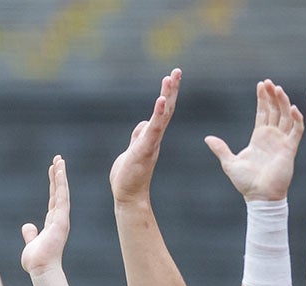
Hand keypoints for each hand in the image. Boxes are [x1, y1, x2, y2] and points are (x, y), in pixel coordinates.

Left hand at [20, 156, 71, 274]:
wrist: (41, 270)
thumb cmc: (37, 261)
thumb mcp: (31, 243)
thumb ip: (31, 234)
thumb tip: (27, 226)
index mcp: (53, 223)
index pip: (54, 199)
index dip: (54, 184)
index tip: (53, 170)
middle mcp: (59, 219)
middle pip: (59, 193)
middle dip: (59, 176)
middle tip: (58, 160)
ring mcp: (62, 219)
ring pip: (62, 193)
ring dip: (61, 176)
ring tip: (60, 161)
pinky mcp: (61, 220)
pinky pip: (62, 198)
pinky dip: (61, 184)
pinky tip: (60, 172)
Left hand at [109, 69, 180, 205]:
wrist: (128, 196)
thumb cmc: (129, 175)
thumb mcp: (132, 150)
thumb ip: (139, 136)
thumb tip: (144, 123)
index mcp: (151, 136)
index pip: (162, 111)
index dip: (167, 94)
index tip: (171, 77)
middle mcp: (154, 138)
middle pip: (166, 109)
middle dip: (172, 89)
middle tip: (177, 70)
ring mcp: (151, 143)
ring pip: (162, 116)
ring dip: (167, 96)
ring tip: (171, 78)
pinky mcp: (144, 150)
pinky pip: (153, 130)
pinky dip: (158, 115)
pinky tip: (161, 101)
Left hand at [205, 80, 303, 201]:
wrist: (259, 196)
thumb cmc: (246, 182)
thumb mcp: (230, 162)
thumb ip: (221, 148)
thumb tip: (208, 138)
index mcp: (259, 138)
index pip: (263, 113)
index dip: (262, 99)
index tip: (261, 85)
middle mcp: (272, 137)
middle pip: (274, 111)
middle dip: (272, 96)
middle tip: (269, 82)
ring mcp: (282, 141)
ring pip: (286, 116)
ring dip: (284, 102)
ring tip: (278, 89)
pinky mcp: (289, 149)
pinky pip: (296, 131)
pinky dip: (296, 119)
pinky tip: (293, 108)